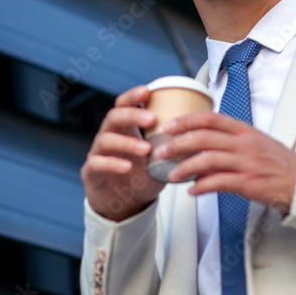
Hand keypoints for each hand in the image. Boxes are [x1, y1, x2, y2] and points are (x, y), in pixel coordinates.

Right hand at [81, 85, 164, 221]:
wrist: (124, 203)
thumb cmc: (143, 175)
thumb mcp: (160, 157)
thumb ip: (174, 144)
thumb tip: (204, 132)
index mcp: (125, 128)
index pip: (124, 104)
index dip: (133, 96)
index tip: (147, 91)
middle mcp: (109, 135)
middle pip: (114, 117)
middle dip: (132, 115)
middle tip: (152, 119)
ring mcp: (98, 153)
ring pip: (105, 139)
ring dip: (127, 142)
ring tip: (146, 149)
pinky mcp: (92, 172)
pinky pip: (97, 163)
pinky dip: (111, 163)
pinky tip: (127, 166)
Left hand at [160, 112, 295, 214]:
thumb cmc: (277, 162)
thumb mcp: (256, 141)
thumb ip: (231, 139)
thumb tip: (202, 142)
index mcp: (244, 130)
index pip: (211, 118)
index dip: (187, 120)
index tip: (169, 125)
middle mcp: (244, 143)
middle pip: (204, 138)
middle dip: (177, 144)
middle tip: (160, 151)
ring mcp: (247, 163)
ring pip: (207, 161)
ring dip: (184, 168)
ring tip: (171, 175)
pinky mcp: (248, 183)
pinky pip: (218, 183)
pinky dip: (201, 187)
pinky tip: (192, 191)